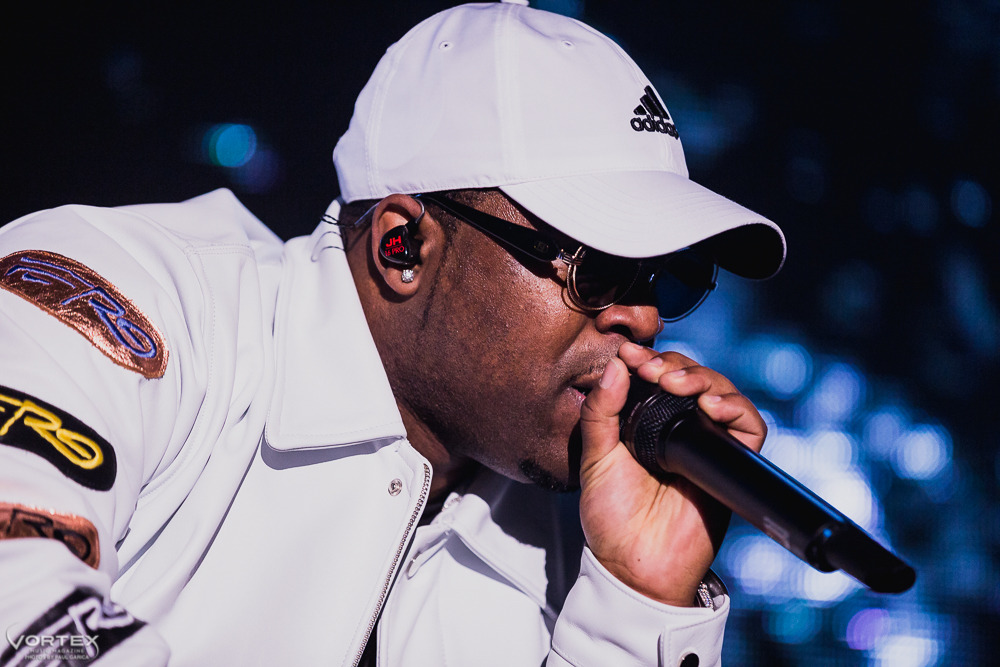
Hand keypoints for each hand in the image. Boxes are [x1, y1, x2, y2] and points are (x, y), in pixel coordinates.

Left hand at [577, 342, 766, 605]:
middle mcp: (678, 426)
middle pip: (692, 375)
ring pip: (720, 391)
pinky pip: (749, 426)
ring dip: (702, 378)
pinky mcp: (730, 462)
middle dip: (675, 364)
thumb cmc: (612, 516)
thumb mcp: (595, 456)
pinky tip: (711, 407)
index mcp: (645, 420)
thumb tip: (616, 366)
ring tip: (677, 384)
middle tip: (653, 370)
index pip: (657, 373)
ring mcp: (706, 442)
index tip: (630, 353)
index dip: (649, 358)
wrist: (636, 563)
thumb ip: (601, 411)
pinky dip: (736, 408)